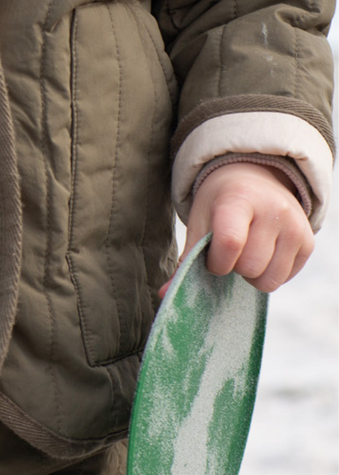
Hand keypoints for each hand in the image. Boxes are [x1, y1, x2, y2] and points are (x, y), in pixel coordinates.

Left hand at [161, 161, 314, 296]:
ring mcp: (295, 226)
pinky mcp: (308, 241)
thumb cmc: (219, 203)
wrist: (253, 178)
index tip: (212, 259)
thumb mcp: (200, 220)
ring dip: (252, 276)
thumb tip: (166, 296)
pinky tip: (262, 253)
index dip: (217, 262)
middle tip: (229, 253)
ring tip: (245, 254)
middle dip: (234, 268)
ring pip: (270, 280)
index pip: (230, 242)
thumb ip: (187, 258)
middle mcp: (273, 210)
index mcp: (239, 198)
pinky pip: (285, 278)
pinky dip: (269, 273)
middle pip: (251, 267)